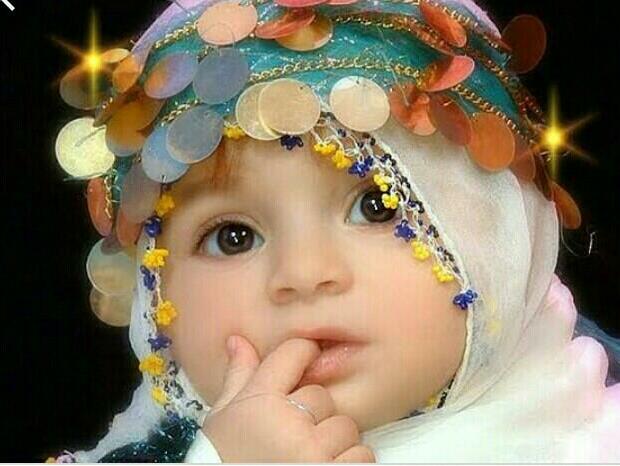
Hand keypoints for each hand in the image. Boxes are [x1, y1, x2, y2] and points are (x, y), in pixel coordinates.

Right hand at [201, 335, 375, 462]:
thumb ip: (238, 377)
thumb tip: (238, 341)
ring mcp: (313, 451)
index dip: (303, 356)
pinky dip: (348, 462)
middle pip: (323, 396)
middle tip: (291, 437)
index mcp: (260, 401)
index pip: (295, 351)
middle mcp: (289, 423)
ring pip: (345, 426)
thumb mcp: (222, 419)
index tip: (302, 370)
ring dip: (332, 442)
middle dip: (312, 416)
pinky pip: (361, 454)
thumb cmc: (224, 462)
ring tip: (305, 457)